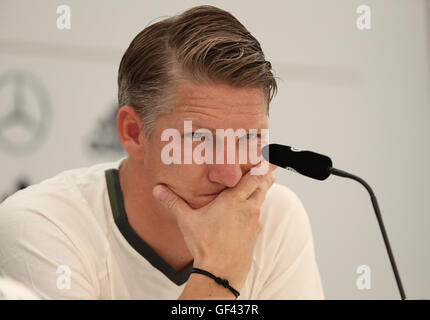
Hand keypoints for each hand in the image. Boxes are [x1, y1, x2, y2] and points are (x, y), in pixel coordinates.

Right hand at [152, 162, 276, 289]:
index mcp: (232, 200)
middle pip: (261, 186)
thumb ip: (173, 202)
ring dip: (261, 192)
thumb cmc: (204, 245)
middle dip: (263, 177)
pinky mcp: (255, 234)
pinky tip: (251, 213)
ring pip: (261, 201)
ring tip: (263, 184)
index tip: (260, 159)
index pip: (252, 178)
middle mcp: (247, 208)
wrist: (221, 271)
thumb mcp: (186, 221)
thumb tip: (157, 189)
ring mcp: (254, 222)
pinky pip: (259, 218)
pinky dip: (257, 211)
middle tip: (265, 169)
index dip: (257, 168)